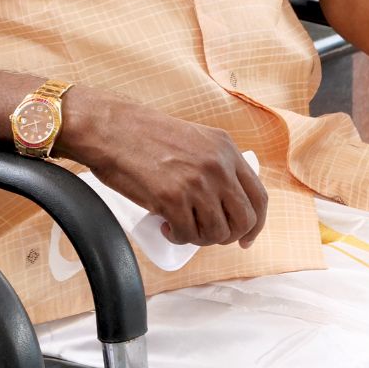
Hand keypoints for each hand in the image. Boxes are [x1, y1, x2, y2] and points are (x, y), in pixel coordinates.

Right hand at [59, 89, 266, 247]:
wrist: (109, 129)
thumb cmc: (143, 135)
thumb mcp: (194, 140)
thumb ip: (214, 163)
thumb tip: (224, 203)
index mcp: (226, 149)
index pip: (259, 197)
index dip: (255, 225)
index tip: (245, 238)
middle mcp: (217, 165)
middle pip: (244, 220)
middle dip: (227, 237)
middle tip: (206, 235)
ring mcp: (196, 182)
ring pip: (217, 233)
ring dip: (199, 239)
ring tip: (181, 227)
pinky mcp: (172, 198)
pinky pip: (188, 235)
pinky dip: (178, 238)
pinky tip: (167, 227)